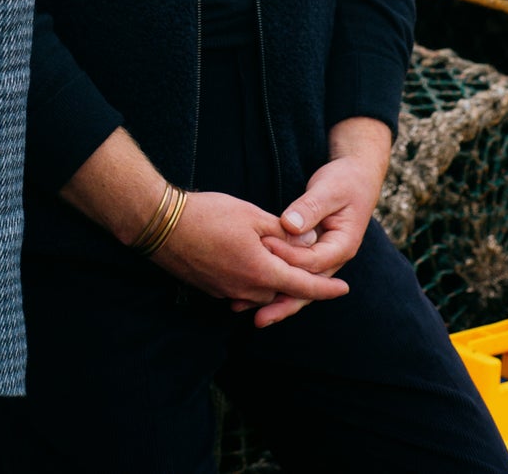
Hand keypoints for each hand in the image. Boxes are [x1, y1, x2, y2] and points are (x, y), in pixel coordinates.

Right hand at [151, 188, 348, 312]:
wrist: (162, 225)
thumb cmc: (209, 215)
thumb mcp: (252, 216)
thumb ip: (282, 233)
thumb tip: (307, 244)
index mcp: (261, 272)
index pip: (302, 286)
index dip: (325, 289)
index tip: (344, 289)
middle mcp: (246, 290)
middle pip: (281, 291)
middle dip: (296, 279)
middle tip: (308, 261)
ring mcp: (226, 292)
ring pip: (261, 291)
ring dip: (272, 278)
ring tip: (277, 256)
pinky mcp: (212, 288)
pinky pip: (241, 289)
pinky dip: (252, 278)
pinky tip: (249, 259)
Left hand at [254, 116, 392, 326]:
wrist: (356, 177)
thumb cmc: (344, 181)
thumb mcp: (329, 190)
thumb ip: (310, 208)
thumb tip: (290, 226)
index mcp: (343, 246)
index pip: (313, 261)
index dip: (288, 258)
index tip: (264, 248)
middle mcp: (333, 259)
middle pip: (306, 287)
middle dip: (282, 303)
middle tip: (258, 318)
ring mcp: (322, 259)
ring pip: (298, 286)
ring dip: (275, 300)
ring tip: (248, 313)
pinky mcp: (310, 254)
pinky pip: (292, 273)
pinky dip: (275, 282)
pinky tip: (253, 293)